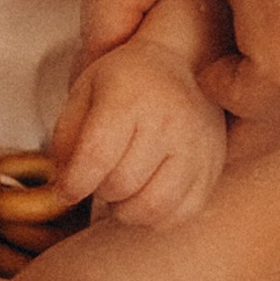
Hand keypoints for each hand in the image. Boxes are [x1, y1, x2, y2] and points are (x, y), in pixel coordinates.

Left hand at [50, 37, 227, 228]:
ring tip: (122, 188)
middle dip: (100, 190)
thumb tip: (66, 190)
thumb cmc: (125, 82)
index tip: (65, 190)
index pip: (97, 157)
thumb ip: (66, 139)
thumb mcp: (84, 93)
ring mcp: (198, 147)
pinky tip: (146, 195)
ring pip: (152, 209)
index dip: (74, 184)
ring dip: (126, 209)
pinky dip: (155, 217)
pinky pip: (179, 215)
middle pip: (121, 186)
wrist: (182, 63)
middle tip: (100, 176)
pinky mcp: (214, 168)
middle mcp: (170, 122)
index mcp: (130, 98)